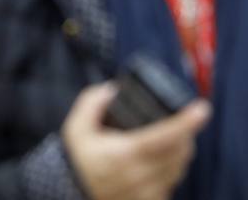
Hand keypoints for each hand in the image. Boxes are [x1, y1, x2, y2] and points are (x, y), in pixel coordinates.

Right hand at [62, 81, 208, 199]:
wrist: (76, 193)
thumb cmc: (80, 158)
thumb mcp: (77, 127)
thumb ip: (92, 102)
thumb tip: (115, 89)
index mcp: (123, 154)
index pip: (163, 136)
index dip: (186, 123)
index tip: (202, 109)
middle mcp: (140, 175)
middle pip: (179, 151)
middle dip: (185, 133)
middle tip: (182, 120)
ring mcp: (149, 191)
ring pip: (180, 166)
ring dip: (182, 149)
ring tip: (172, 137)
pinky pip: (174, 180)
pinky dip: (174, 166)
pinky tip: (161, 158)